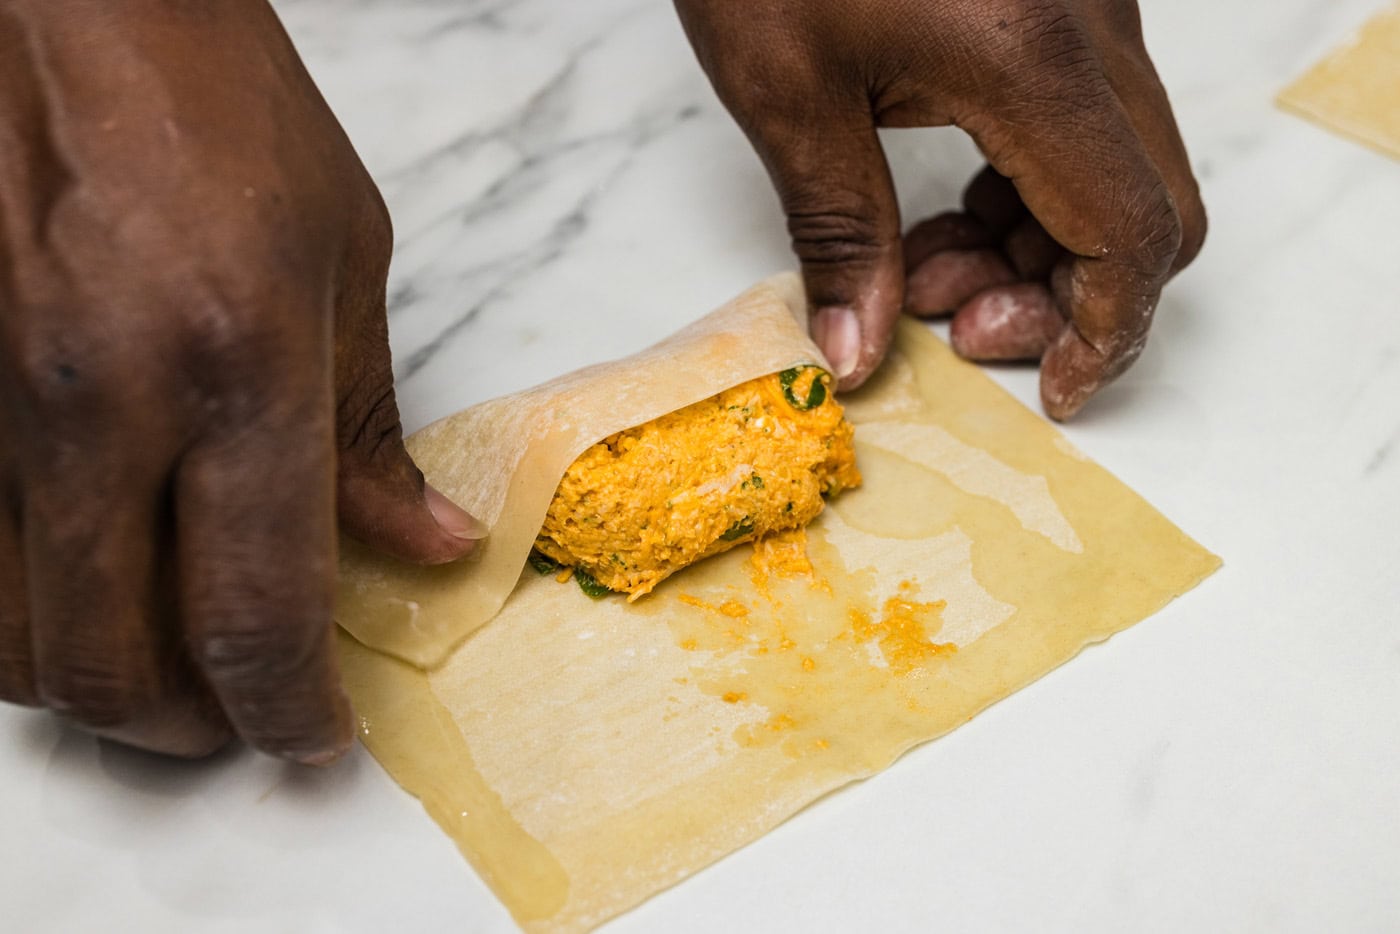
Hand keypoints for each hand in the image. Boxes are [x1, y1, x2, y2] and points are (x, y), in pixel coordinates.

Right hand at [0, 1, 483, 761]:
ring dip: (93, 684)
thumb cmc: (217, 109)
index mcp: (234, 366)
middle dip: (186, 725)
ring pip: (9, 639)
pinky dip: (17, 613)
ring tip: (161, 663)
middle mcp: (95, 401)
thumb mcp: (342, 259)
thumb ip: (368, 430)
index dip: (289, 708)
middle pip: (111, 663)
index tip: (315, 737)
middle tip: (237, 714)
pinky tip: (76, 585)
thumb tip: (424, 547)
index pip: (259, 610)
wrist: (66, 7)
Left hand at [675, 0, 1204, 417]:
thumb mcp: (789, 92)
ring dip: (1037, 246)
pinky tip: (939, 208)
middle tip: (948, 322)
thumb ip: (837, 235)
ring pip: (1117, 169)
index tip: (1056, 390)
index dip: (1107, 331)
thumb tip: (859, 356)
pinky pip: (1080, 124)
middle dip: (1063, 294)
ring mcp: (1083, 8)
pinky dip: (1025, 191)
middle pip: (1148, 207)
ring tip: (917, 268)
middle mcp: (1091, 27)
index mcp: (1036, 58)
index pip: (1135, 231)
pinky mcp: (1053, 3)